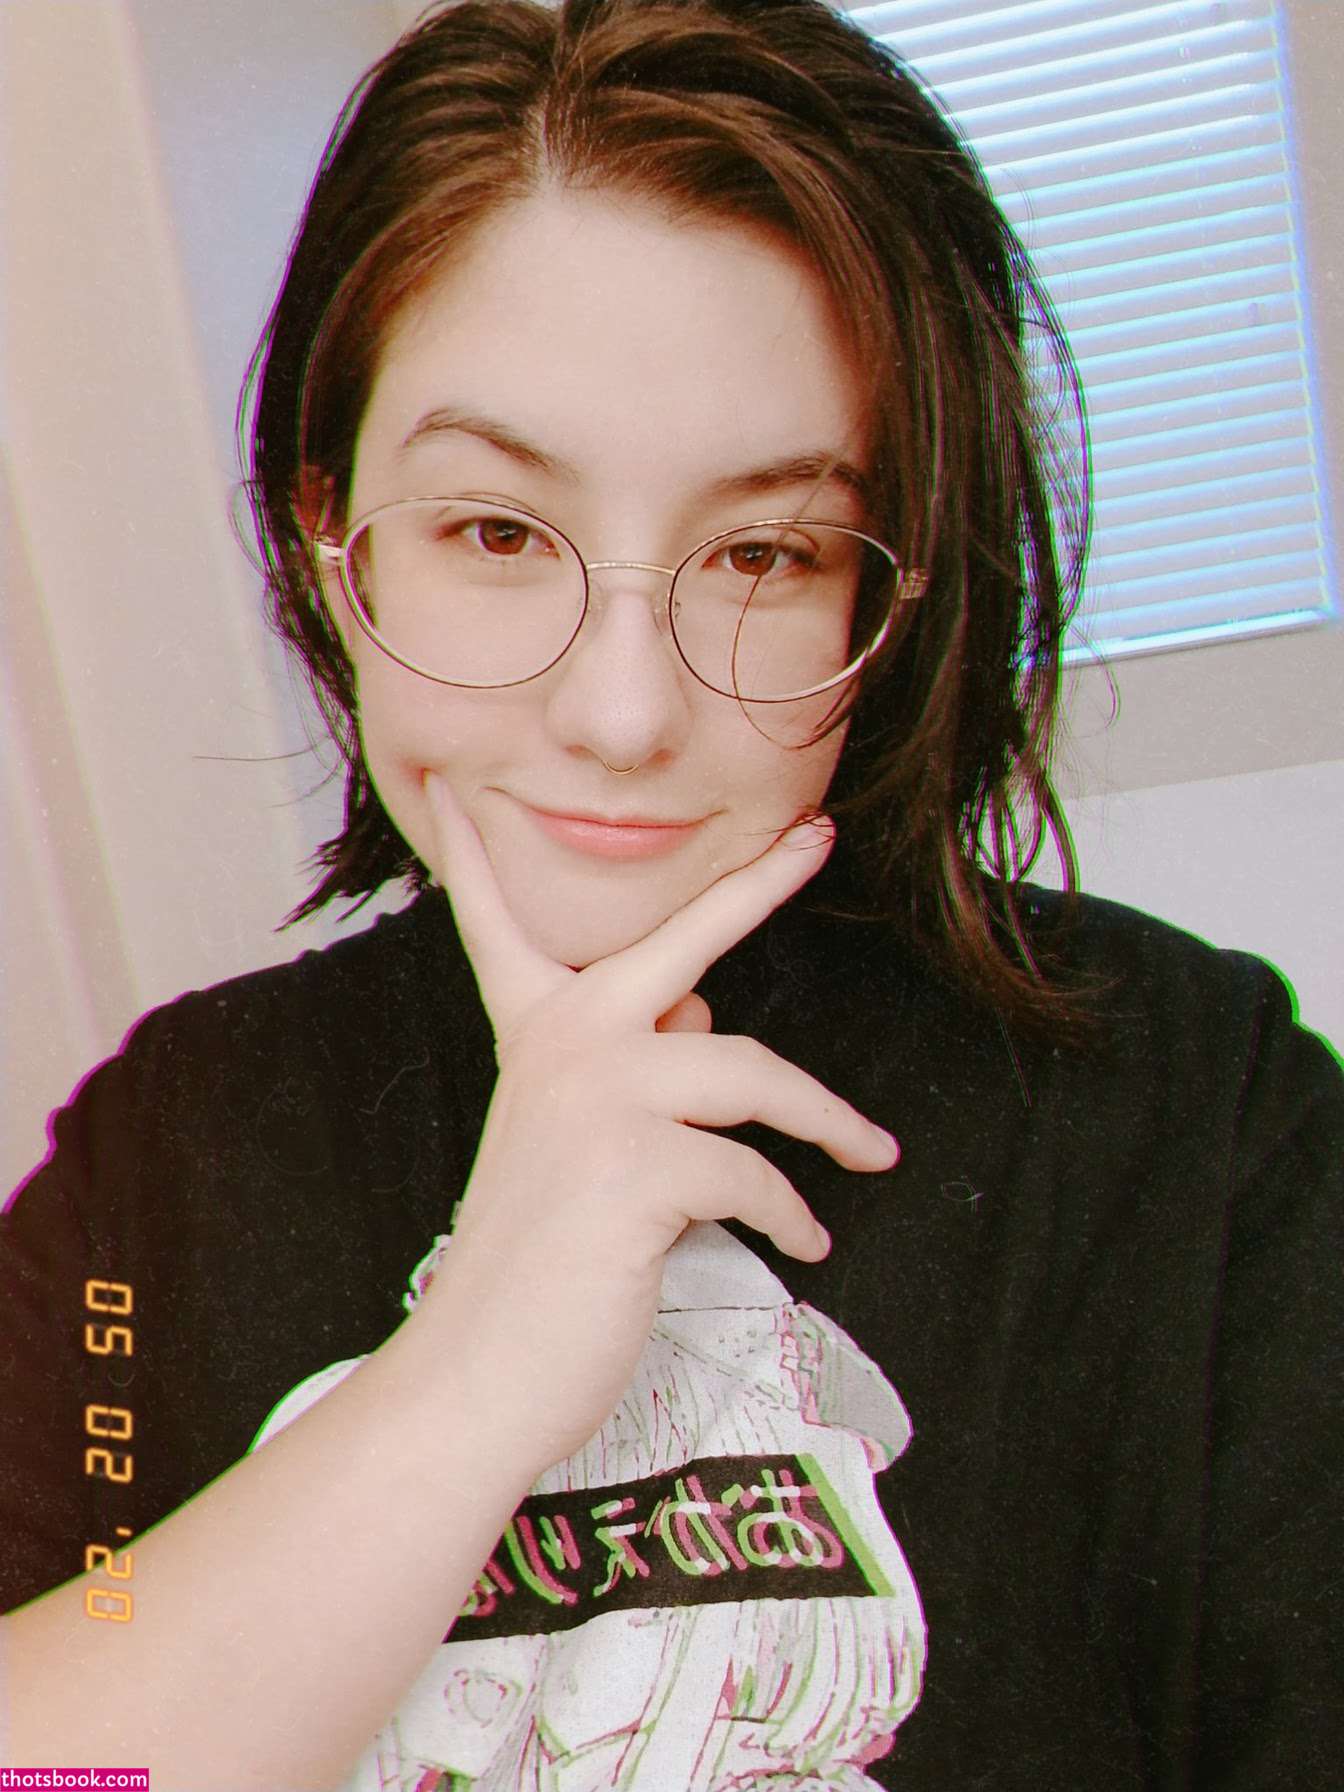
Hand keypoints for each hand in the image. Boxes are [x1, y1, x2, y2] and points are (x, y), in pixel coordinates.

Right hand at [415, 776, 898, 1476]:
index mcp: (536, 1036)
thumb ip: (632, 1072)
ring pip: (752, 1073)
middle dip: (759, 881)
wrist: (481, 1372)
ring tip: (869, 1154)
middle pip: (683, 938)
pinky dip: (792, 1211)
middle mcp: (564, 1044)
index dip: (478, 860)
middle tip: (817, 836)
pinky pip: (754, 1172)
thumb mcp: (574, 1144)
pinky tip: (806, 1241)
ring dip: (828, 1119)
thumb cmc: (534, 1262)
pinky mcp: (638, 1165)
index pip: (502, 926)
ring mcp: (599, 1097)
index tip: (461, 792)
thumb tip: (702, 1020)